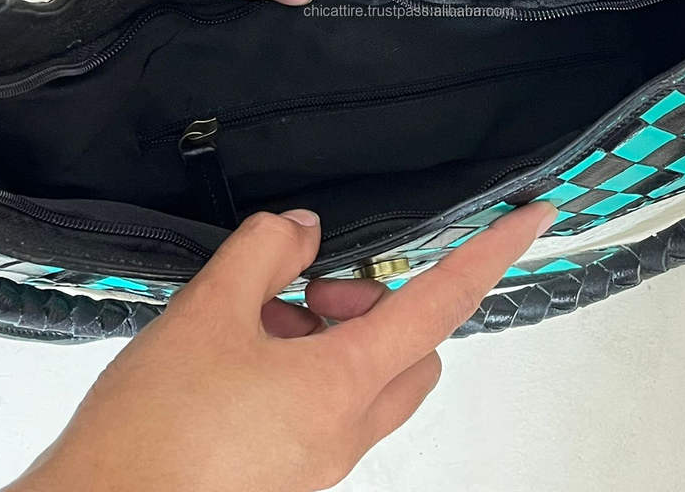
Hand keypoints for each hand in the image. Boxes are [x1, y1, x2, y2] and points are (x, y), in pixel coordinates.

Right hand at [4, 202, 555, 491]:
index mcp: (344, 385)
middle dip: (380, 303)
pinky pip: (330, 406)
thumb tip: (306, 230)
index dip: (489, 253)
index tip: (531, 218)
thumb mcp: (207, 313)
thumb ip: (266, 252)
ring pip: (370, 379)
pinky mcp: (293, 472)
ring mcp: (322, 458)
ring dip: (335, 334)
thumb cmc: (154, 429)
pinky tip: (242, 355)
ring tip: (260, 319)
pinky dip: (306, 365)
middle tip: (312, 286)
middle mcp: (347, 429)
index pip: (441, 302)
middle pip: (412, 348)